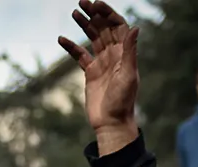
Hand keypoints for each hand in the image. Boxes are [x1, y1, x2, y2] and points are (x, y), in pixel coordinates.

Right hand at [59, 2, 141, 155]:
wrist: (111, 123)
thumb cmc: (123, 101)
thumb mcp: (128, 74)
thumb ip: (130, 50)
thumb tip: (135, 27)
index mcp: (124, 52)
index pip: (117, 26)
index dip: (108, 13)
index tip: (96, 4)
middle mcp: (114, 54)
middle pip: (104, 28)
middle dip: (94, 14)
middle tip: (82, 1)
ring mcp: (101, 63)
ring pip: (92, 38)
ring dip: (84, 24)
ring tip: (74, 12)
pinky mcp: (90, 73)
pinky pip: (80, 55)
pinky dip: (71, 47)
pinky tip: (62, 39)